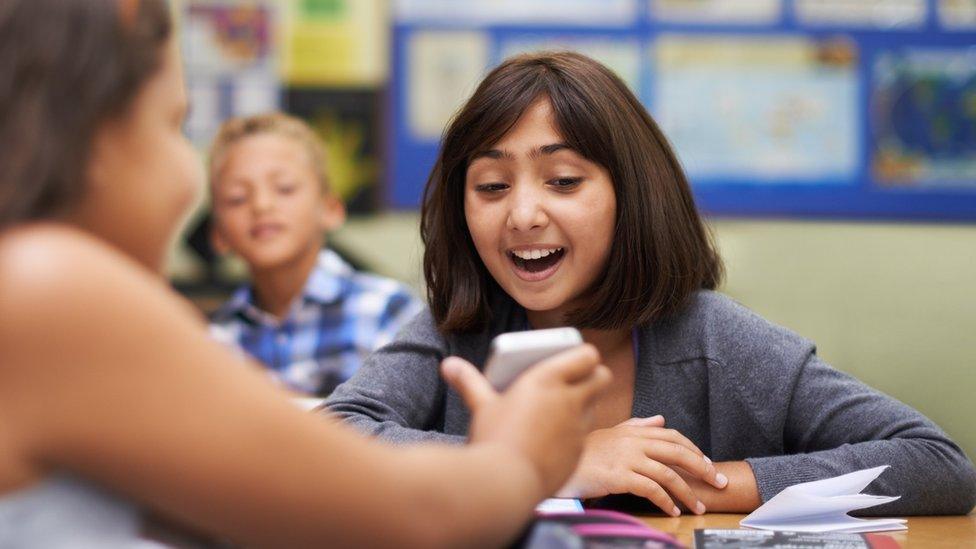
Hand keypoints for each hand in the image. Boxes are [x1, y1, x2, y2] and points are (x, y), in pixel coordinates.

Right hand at [441, 345, 610, 496]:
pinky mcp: (578, 452)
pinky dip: (574, 432)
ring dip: (585, 403)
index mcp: (548, 379)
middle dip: (594, 375)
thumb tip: (448, 364)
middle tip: (576, 380)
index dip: (584, 354)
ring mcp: (577, 428)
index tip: (575, 357)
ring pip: (595, 406)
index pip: (587, 355)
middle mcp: (570, 400)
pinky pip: (583, 434)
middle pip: (602, 377)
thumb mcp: (481, 406)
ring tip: (562, 408)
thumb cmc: (493, 439)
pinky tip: (554, 437)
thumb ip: (469, 382)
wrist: (505, 485)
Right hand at [557, 416, 727, 515]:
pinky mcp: (619, 476)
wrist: (558, 464)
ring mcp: (627, 458)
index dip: (694, 450)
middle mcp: (633, 441)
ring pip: (668, 474)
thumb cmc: (584, 452)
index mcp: (634, 431)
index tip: (708, 464)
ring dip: (688, 492)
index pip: (673, 436)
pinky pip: (651, 489)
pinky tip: (673, 510)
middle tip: (718, 483)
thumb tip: (660, 419)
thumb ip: (637, 425)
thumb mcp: (611, 433)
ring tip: (699, 506)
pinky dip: (666, 501)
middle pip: (678, 452)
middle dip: (703, 468)